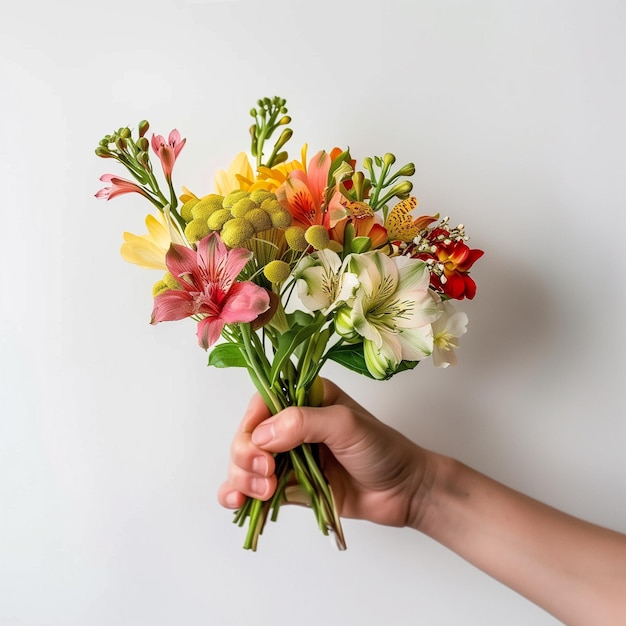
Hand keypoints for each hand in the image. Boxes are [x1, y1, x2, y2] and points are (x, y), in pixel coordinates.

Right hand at [218, 378, 429, 527]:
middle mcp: (293, 424)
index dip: (252, 425)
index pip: (262, 402)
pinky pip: (254, 489)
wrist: (405, 491)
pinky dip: (239, 495)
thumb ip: (303, 423)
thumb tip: (261, 436)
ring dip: (242, 477)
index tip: (260, 448)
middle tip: (266, 473)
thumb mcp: (346, 425)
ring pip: (246, 463)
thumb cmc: (383, 449)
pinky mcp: (290, 485)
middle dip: (246, 456)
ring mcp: (290, 456)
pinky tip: (238, 504)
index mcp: (306, 398)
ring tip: (264, 492)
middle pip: (248, 435)